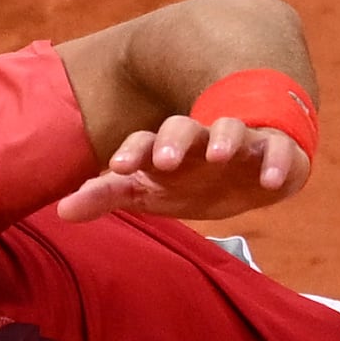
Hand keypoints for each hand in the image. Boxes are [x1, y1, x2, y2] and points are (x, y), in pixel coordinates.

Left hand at [54, 111, 310, 224]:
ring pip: (232, 130)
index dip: (131, 152)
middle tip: (166, 161)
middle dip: (174, 140)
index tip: (118, 167)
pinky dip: (276, 162)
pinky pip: (278, 150)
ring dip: (226, 138)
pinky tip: (270, 181)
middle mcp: (200, 141)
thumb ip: (107, 196)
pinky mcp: (276, 152)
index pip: (144, 142)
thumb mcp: (149, 192)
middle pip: (184, 128)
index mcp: (167, 149)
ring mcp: (239, 143)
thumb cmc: (191, 181)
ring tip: (221, 155)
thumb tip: (61, 211)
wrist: (249, 173)